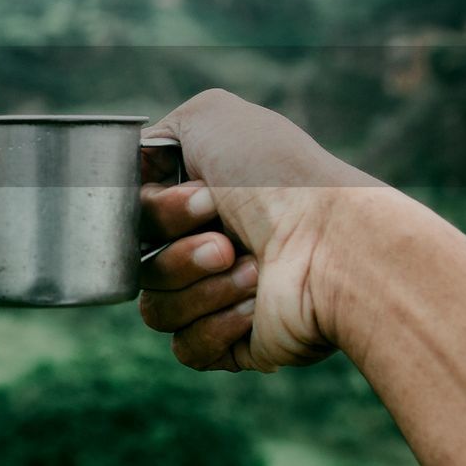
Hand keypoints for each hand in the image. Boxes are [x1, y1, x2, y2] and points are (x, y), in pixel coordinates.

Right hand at [138, 89, 373, 372]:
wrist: (335, 246)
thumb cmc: (279, 179)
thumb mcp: (211, 117)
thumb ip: (159, 130)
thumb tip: (139, 165)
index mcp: (194, 201)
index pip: (130, 219)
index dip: (155, 214)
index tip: (202, 199)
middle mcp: (202, 247)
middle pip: (136, 265)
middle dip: (180, 253)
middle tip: (227, 241)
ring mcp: (216, 298)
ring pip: (155, 309)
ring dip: (202, 287)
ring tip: (254, 272)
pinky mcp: (231, 345)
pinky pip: (184, 348)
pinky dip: (215, 326)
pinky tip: (255, 308)